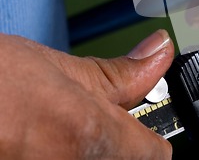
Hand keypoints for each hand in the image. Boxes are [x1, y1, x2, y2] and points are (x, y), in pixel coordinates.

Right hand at [0, 30, 173, 158]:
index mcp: (89, 137)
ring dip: (81, 153)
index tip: (141, 130)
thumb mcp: (55, 68)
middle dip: (112, 147)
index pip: (155, 157)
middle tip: (83, 126)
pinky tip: (35, 147)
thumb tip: (159, 52)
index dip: (150, 141)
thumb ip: (118, 72)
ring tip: (52, 134)